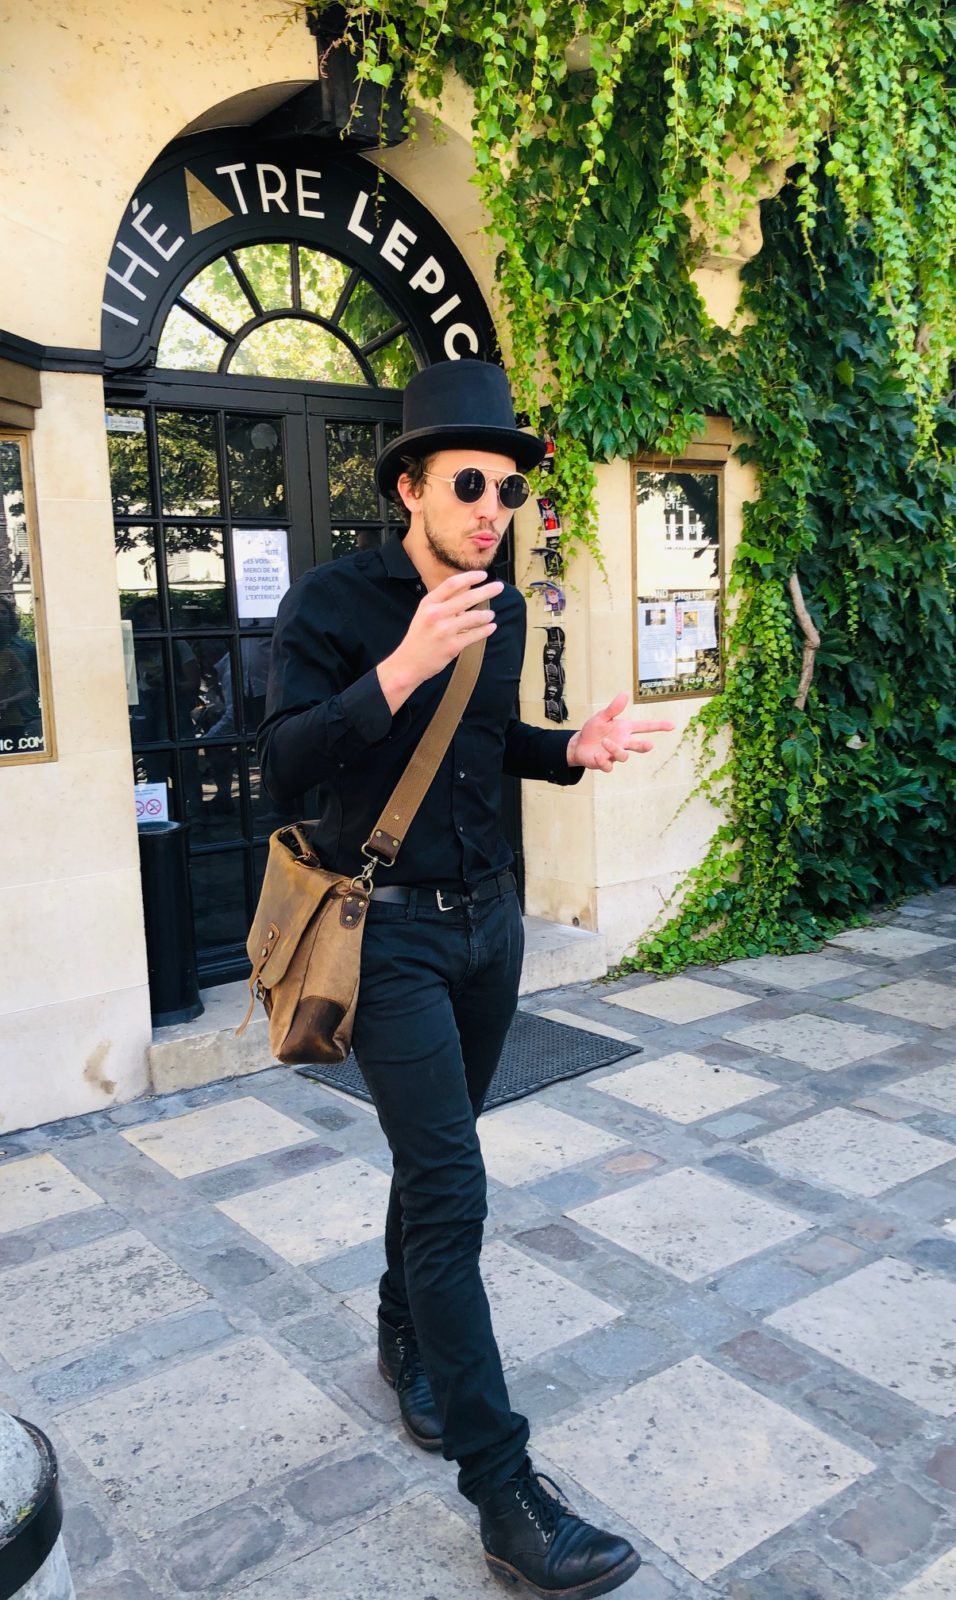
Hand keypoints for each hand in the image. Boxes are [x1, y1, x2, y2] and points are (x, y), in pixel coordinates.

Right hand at [377, 570, 502, 712]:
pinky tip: (491, 627)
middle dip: (486, 591)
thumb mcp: (425, 613)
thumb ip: (444, 602)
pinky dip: (485, 630)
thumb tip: (467, 589)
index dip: (469, 577)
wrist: (408, 663)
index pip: (452, 584)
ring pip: (473, 617)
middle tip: (499, 587)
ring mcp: (444, 630)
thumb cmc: (419, 637)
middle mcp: (436, 614)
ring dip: (486, 615)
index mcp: (428, 603)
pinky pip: (475, 635)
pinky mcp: (452, 646)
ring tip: (491, 615)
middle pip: (467, 598)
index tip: (483, 575)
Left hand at [567, 693, 674, 771]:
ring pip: (623, 756)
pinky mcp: (605, 764)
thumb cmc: (593, 730)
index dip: (659, 726)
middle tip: (649, 745)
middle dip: (644, 746)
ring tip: (604, 742)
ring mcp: (615, 754)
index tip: (672, 725)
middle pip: (639, 745)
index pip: (645, 727)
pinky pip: (608, 766)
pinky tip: (597, 755)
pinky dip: (603, 761)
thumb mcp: (602, 716)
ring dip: (615, 749)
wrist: (579, 744)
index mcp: (625, 729)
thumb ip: (613, 708)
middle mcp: (623, 742)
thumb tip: (625, 694)